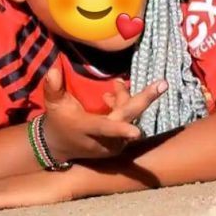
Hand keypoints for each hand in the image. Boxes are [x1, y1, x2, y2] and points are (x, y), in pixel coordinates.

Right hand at [42, 65, 166, 161]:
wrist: (61, 146)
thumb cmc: (58, 121)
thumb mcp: (53, 104)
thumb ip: (53, 88)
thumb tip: (54, 70)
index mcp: (88, 129)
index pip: (105, 128)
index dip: (121, 130)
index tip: (136, 133)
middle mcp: (105, 140)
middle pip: (128, 117)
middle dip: (145, 100)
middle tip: (163, 84)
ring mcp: (115, 143)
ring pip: (128, 115)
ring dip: (124, 98)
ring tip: (115, 86)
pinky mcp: (120, 144)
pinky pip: (128, 120)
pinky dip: (123, 106)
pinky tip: (111, 96)